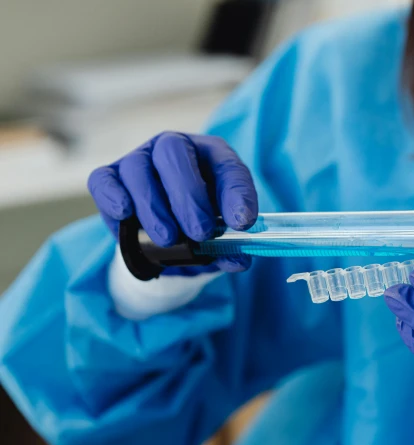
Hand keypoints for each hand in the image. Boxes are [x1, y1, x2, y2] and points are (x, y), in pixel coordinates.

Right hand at [87, 132, 257, 275]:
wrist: (170, 233)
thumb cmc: (201, 223)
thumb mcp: (221, 235)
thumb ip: (230, 246)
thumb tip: (237, 260)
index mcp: (213, 157)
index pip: (228, 167)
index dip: (236, 194)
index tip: (242, 222)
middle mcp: (174, 149)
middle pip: (174, 153)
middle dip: (188, 196)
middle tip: (199, 232)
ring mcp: (140, 159)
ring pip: (138, 169)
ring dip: (153, 206)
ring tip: (169, 239)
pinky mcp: (111, 178)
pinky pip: (103, 179)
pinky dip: (112, 195)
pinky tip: (125, 214)